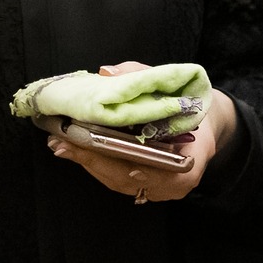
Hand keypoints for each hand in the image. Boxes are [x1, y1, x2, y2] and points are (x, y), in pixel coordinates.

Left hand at [45, 59, 240, 202]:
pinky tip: (71, 148)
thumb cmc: (187, 104)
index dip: (144, 171)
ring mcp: (156, 188)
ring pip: (117, 181)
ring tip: (60, 144)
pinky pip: (113, 177)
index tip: (121, 164)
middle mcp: (173, 183)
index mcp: (191, 160)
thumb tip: (106, 73)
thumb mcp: (173, 85)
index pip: (165, 172)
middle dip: (95, 160)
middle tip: (64, 143)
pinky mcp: (140, 185)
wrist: (202, 123)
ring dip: (86, 162)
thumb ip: (140, 77)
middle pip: (130, 178)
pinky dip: (92, 163)